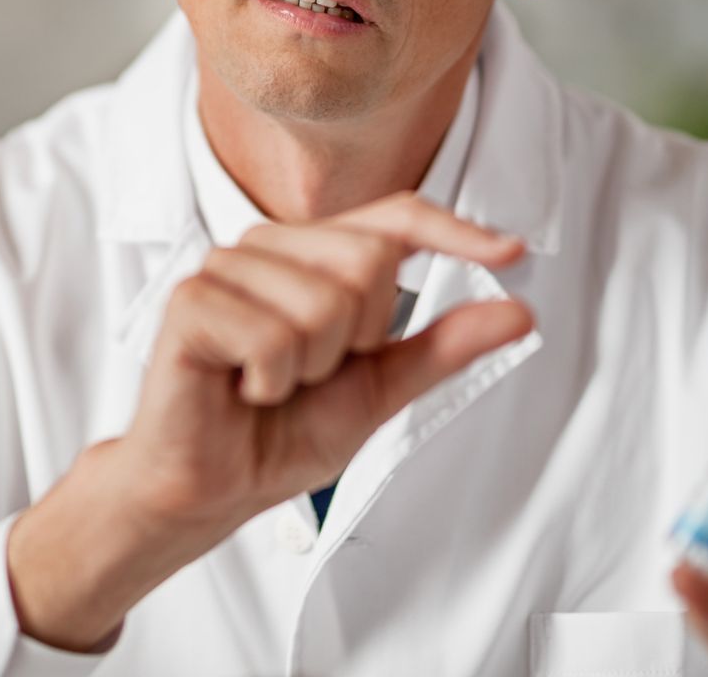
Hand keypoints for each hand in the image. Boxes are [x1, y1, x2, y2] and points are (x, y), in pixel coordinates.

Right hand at [7, 192, 533, 650]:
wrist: (209, 488)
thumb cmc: (277, 434)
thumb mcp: (378, 390)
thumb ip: (440, 346)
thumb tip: (516, 311)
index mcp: (311, 256)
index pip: (392, 218)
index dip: (453, 230)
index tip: (514, 252)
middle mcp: (266, 247)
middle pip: (366, 261)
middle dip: (357, 340)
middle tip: (310, 374)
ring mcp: (224, 269)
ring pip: (322, 303)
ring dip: (308, 369)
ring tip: (271, 384)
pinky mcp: (191, 303)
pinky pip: (273, 335)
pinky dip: (269, 381)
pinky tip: (243, 388)